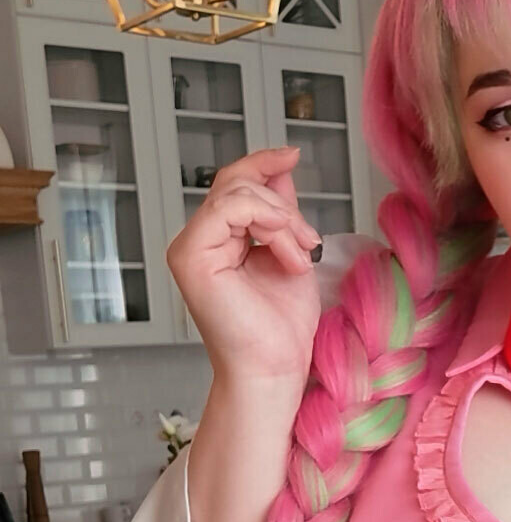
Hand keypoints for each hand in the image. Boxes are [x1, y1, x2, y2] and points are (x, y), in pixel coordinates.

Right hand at [165, 146, 322, 391]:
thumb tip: (281, 168)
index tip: (293, 153)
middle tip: (310, 242)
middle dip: (283, 204)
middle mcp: (198, 241)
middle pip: (235, 183)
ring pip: (236, 193)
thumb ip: (281, 211)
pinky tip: (288, 253)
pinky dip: (268, 223)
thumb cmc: (281, 326)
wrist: (275, 367)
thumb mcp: (290, 251)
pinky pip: (227, 209)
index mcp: (218, 240)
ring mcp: (189, 248)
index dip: (262, 163)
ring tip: (300, 256)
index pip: (234, 185)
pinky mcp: (189, 256)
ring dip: (282, 220)